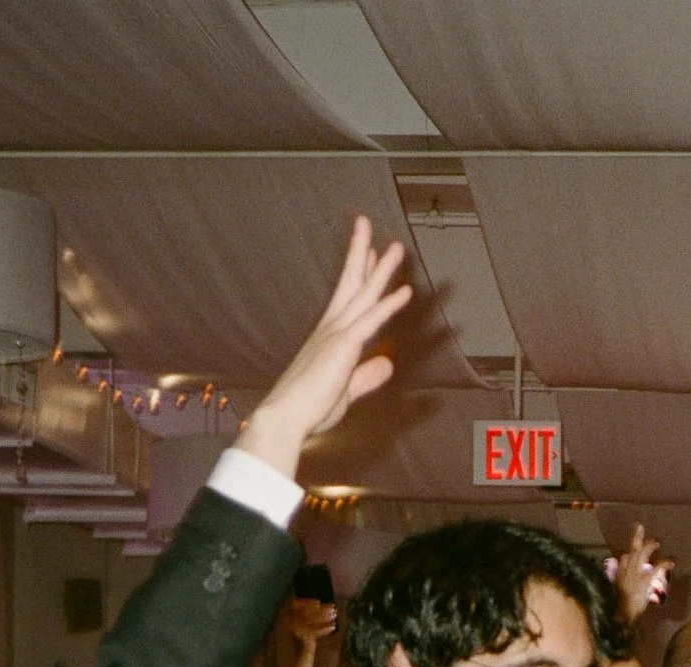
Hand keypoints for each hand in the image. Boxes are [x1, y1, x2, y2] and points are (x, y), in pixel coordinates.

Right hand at [237, 216, 415, 478]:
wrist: (285, 418)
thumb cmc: (308, 408)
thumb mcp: (346, 391)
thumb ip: (367, 377)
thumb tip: (386, 364)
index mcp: (329, 336)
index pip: (348, 297)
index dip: (361, 273)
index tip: (370, 253)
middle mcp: (331, 328)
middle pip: (352, 282)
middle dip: (362, 252)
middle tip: (367, 224)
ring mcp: (336, 334)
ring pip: (364, 294)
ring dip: (382, 269)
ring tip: (397, 247)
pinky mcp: (343, 347)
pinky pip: (370, 321)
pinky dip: (388, 305)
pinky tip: (405, 291)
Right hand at [282, 596, 339, 648]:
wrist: (300, 661)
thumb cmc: (305, 642)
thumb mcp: (305, 626)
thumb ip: (310, 616)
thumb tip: (324, 605)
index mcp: (285, 617)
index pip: (295, 604)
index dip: (308, 602)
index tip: (319, 602)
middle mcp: (286, 622)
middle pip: (305, 612)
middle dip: (320, 609)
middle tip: (333, 609)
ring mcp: (293, 630)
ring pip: (311, 620)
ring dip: (324, 617)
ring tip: (334, 616)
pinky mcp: (301, 638)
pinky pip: (314, 631)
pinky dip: (324, 628)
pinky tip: (333, 627)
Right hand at [610, 524, 674, 620]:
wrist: (621, 612)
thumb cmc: (619, 606)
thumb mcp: (616, 593)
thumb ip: (619, 584)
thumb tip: (620, 580)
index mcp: (620, 573)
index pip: (623, 557)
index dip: (628, 553)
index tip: (631, 550)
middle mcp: (626, 569)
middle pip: (631, 549)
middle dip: (636, 537)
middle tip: (639, 526)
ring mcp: (635, 573)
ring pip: (642, 553)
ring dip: (650, 545)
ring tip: (658, 542)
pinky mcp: (644, 579)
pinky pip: (656, 567)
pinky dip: (665, 563)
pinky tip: (672, 563)